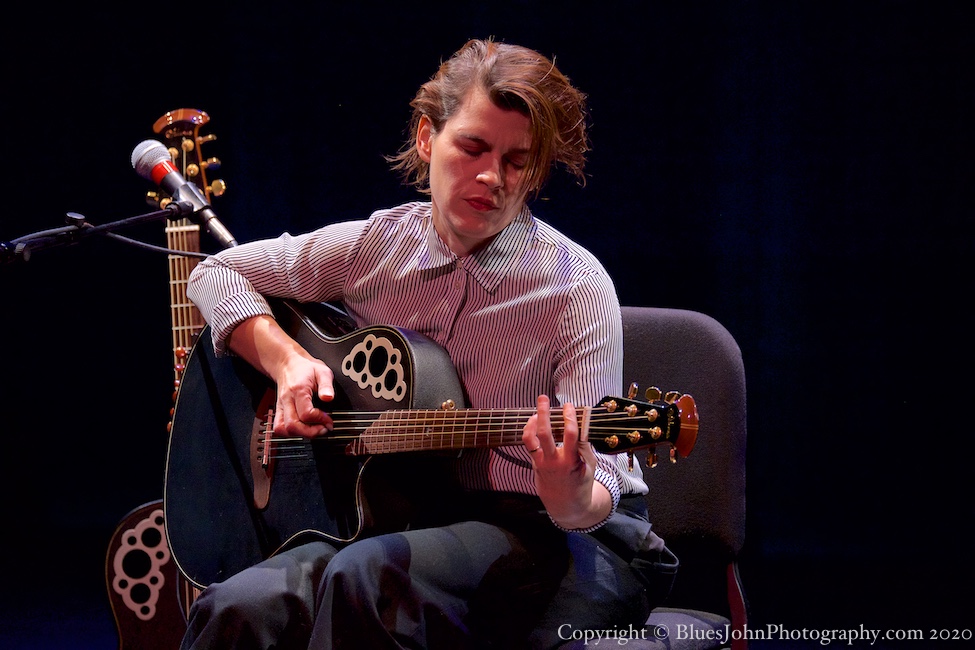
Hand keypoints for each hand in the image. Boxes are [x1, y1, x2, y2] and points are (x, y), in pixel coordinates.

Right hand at [228, 315, 334, 437]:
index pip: (306, 413)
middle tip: (323, 429)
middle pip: (292, 425)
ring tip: (313, 430)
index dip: (320, 420)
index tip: (329, 419)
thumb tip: (329, 398)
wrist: (288, 363)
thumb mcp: (322, 371)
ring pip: (282, 428)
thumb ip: (326, 385)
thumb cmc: (305, 368)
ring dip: (299, 434)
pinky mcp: (279, 410)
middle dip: (310, 432)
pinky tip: (302, 428)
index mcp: (298, 390)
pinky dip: (290, 433)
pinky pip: (279, 426)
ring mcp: (280, 406)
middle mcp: (286, 400)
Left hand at [522, 395, 611, 529]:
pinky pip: (529, 443)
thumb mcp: (589, 467)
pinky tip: (535, 421)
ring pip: (531, 438)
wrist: (565, 504)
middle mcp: (554, 461)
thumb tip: (581, 424)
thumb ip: (585, 446)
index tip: (570, 406)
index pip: (571, 435)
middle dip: (543, 413)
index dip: (570, 417)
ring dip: (532, 421)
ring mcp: (542, 462)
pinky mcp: (534, 463)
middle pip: (545, 433)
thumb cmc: (581, 482)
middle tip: (543, 398)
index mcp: (571, 462)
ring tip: (538, 409)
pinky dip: (530, 430)